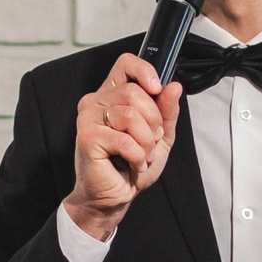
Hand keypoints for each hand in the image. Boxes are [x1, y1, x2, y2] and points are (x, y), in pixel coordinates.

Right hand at [65, 52, 180, 244]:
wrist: (113, 197)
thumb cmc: (131, 166)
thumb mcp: (160, 136)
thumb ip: (167, 111)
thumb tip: (173, 86)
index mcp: (112, 95)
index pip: (125, 64)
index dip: (144, 71)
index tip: (157, 88)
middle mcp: (96, 102)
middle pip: (133, 92)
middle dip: (153, 120)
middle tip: (151, 140)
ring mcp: (88, 119)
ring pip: (130, 115)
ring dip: (146, 141)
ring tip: (141, 155)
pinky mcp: (87, 138)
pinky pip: (125, 140)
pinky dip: (137, 155)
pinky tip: (133, 164)